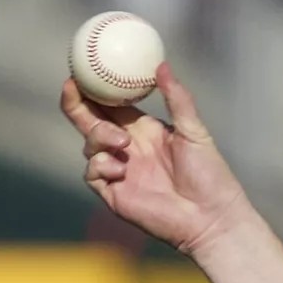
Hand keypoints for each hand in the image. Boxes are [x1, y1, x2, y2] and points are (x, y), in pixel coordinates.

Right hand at [60, 63, 253, 256]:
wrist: (211, 217)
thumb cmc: (210, 175)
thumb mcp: (194, 131)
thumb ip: (178, 99)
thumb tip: (161, 65)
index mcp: (143, 129)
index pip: (110, 104)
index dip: (94, 88)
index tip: (84, 69)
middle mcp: (127, 147)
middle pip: (89, 121)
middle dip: (75, 103)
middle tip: (71, 86)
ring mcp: (118, 170)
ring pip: (90, 144)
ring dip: (99, 137)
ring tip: (123, 143)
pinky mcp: (113, 193)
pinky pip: (92, 172)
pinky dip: (101, 165)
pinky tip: (120, 168)